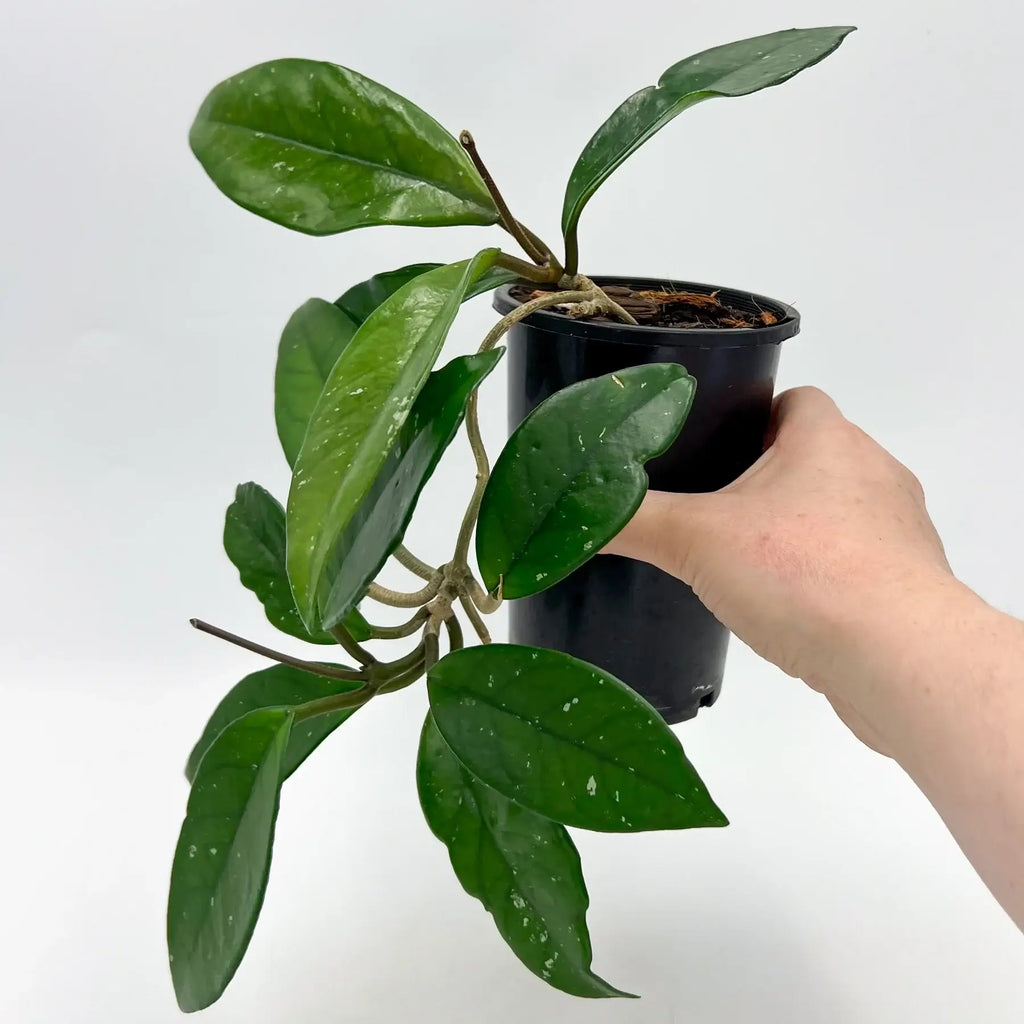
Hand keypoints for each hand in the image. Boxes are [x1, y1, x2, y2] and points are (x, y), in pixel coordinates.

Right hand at [605, 386, 953, 753]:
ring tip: (745, 567)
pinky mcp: (906, 583)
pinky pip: (855, 566)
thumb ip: (632, 522)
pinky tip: (789, 612)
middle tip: (712, 514)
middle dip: (765, 482)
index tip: (713, 451)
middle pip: (811, 459)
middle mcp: (872, 472)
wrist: (899, 657)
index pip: (793, 400)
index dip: (751, 417)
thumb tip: (573, 517)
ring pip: (835, 515)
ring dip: (796, 533)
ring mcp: (897, 530)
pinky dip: (823, 580)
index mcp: (826, 438)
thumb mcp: (695, 541)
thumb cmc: (802, 572)